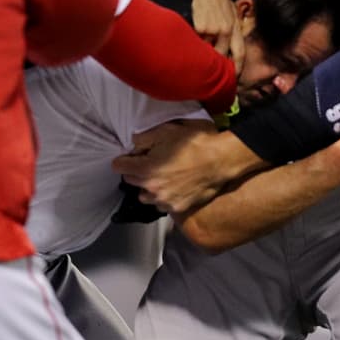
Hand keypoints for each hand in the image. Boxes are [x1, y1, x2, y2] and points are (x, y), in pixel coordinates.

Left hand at [112, 119, 267, 213]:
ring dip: (148, 188)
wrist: (220, 160)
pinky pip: (162, 205)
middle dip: (136, 172)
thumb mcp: (167, 131)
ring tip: (161, 178)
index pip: (119, 167)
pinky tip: (174, 187)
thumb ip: (144, 138)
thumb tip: (134, 143)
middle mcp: (151, 188)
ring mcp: (164, 200)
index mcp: (145, 169)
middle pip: (130, 181)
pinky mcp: (178, 208)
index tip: (130, 156)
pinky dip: (164, 197)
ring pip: (145, 196)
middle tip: (150, 162)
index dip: (124, 159)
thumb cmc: (195, 143)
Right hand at [179, 0, 243, 68]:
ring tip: (187, 53)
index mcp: (234, 25)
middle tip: (203, 72)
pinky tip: (180, 40)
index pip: (239, 53)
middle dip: (211, 66)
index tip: (230, 79)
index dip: (235, 69)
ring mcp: (212, 29)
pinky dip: (186, 44)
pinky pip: (191, 42)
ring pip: (202, 51)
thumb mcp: (225, 6)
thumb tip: (224, 45)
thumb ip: (228, 25)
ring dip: (195, 55)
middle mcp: (226, 29)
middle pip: (220, 57)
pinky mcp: (198, 26)